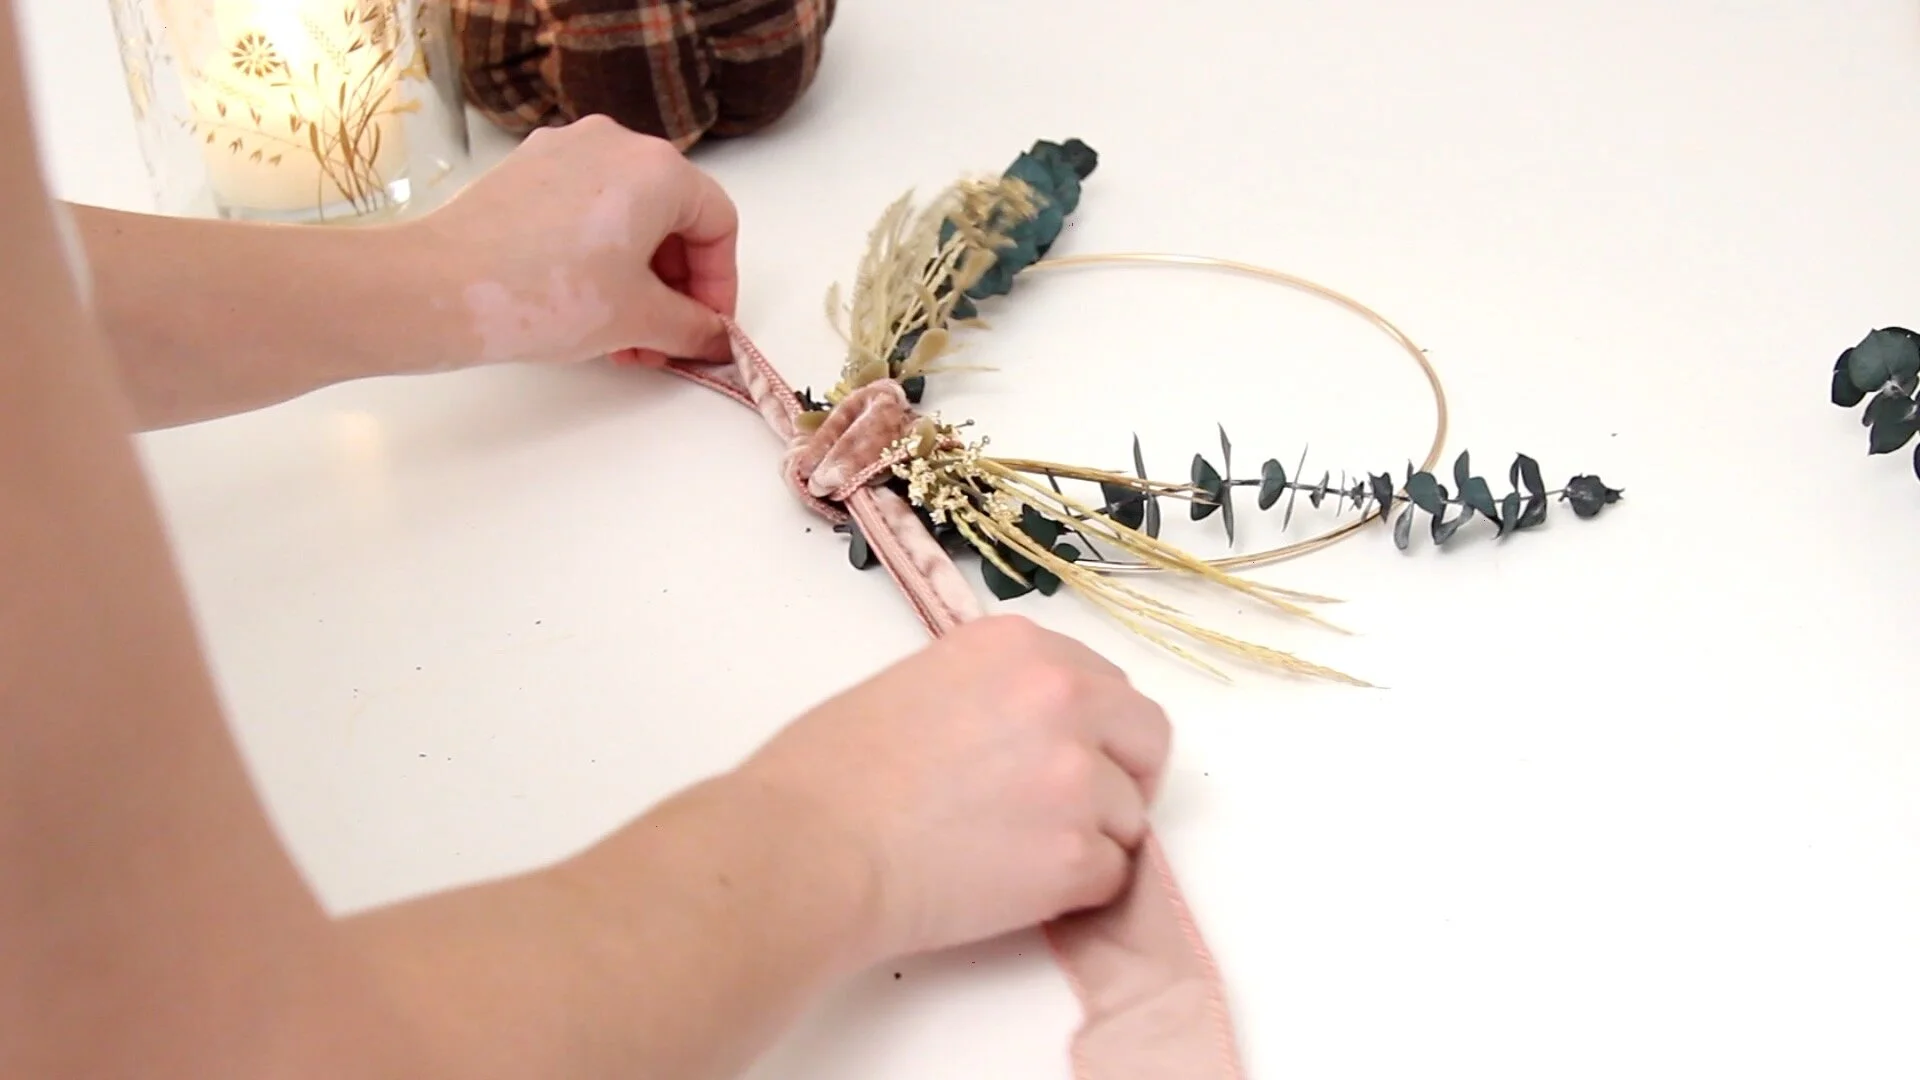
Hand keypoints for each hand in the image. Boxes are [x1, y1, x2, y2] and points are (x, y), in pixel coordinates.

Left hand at [418, 115, 738, 369]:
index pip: (718, 224)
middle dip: (676, 288)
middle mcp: (614, 143)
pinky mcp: (525, 171)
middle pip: (673, 218)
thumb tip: (716, 339)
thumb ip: (694, 328)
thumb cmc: (545, 294)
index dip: (720, 285)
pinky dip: (600, 258)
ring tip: (623, 340)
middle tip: (665, 342)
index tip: (707, 329)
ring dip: (639, 281)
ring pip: (628, 217)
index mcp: (657, 168)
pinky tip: (584, 309)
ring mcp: (564, 151)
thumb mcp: (639, 320)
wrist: (440, 289)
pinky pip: (585, 211)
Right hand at [732, 615, 1172, 962]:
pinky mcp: (1076, 855)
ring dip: (1088, 839)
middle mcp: (1063, 697)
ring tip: (1013, 854)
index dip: (1092, 730)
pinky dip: (1074, 891)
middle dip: (1123, 775)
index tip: (1070, 758)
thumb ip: (994, 695)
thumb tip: (1026, 737)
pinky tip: (1012, 887)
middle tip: (1077, 811)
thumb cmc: (832, 772)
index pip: (1106, 684)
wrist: (811, 847)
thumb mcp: (920, 684)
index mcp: (1020, 646)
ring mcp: (1077, 777)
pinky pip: (1111, 878)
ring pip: (1129, 816)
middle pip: (1147, 737)